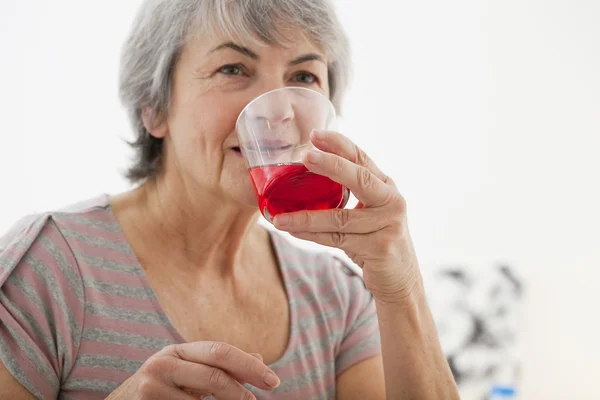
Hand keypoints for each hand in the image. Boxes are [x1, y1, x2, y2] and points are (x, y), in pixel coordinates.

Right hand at [106, 342, 278, 399]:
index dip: (250, 366)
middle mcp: (164, 362)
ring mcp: (151, 386)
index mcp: (178, 350)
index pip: (221, 352)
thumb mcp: (187, 372)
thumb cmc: (160, 390)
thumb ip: (218, 366)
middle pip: (214, 376)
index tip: (273, 381)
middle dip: (239, 392)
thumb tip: (258, 359)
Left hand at [273, 130, 421, 303]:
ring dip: (305, 216)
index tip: (315, 134)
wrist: (400, 279)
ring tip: (278, 216)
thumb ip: (349, 195)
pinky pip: (336, 239)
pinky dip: (311, 235)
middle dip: (330, 165)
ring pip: (339, 218)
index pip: (361, 159)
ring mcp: (388, 225)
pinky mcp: (380, 248)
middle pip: (358, 178)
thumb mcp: (368, 213)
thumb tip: (304, 179)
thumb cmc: (376, 241)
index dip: (339, 145)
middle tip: (305, 155)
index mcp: (386, 187)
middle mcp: (391, 202)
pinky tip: (292, 230)